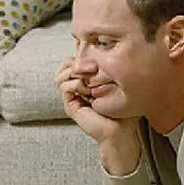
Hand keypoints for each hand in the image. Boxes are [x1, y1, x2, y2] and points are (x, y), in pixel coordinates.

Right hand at [55, 58, 140, 173]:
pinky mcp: (71, 106)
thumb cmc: (123, 111)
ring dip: (74, 73)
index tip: (96, 59)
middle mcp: (77, 89)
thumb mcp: (120, 85)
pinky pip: (64, 88)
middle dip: (76, 62)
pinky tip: (86, 89)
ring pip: (60, 76)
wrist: (120, 131)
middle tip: (92, 67)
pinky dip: (74, 84)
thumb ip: (113, 69)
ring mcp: (73, 98)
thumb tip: (109, 52)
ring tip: (89, 79)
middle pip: (64, 66)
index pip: (74, 61)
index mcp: (87, 82)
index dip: (81, 55)